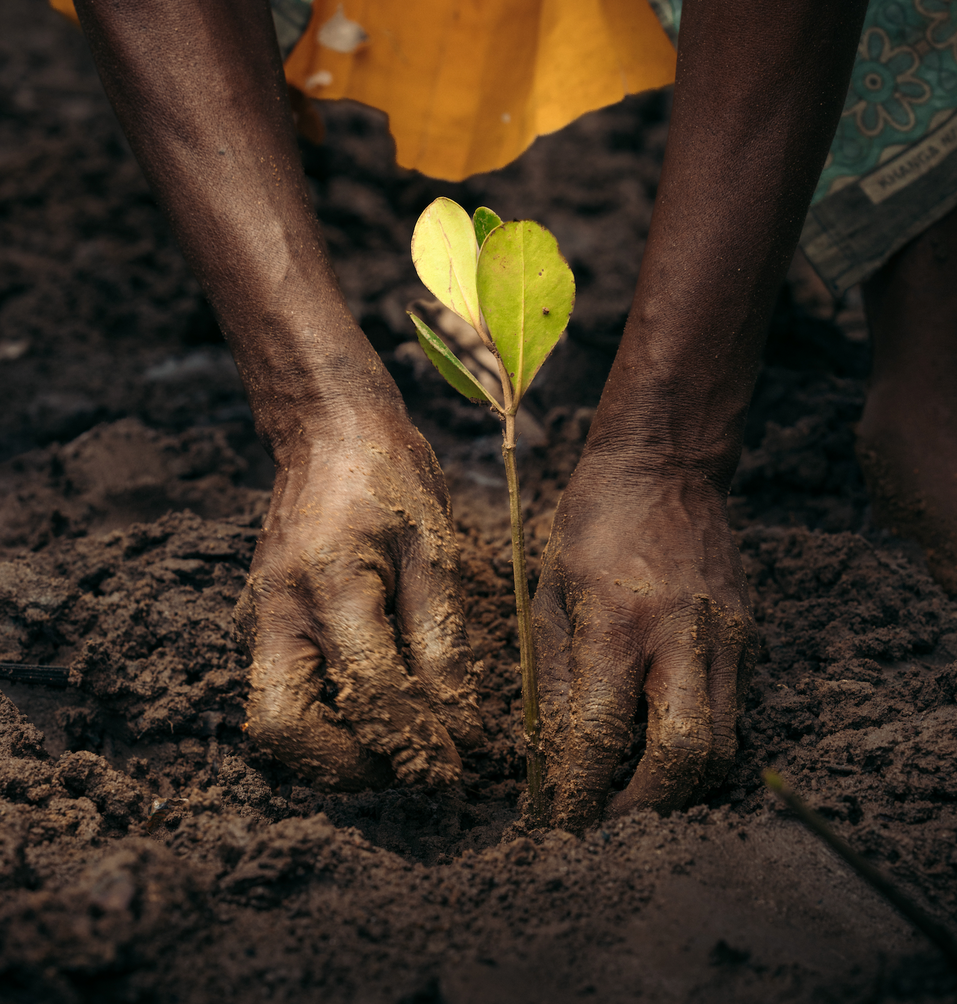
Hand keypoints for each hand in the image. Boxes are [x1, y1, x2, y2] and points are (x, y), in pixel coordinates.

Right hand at [234, 415, 483, 789]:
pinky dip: (321, 718)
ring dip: (330, 748)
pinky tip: (372, 699)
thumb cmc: (389, 479)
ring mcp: (256, 617)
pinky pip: (279, 692)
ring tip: (394, 736)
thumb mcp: (434, 550)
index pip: (370, 689)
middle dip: (345, 765)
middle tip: (404, 761)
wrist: (328, 432)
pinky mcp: (257, 621)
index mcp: (330, 582)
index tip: (454, 762)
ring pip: (273, 719)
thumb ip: (442, 641)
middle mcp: (277, 608)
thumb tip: (460, 725)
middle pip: (282, 730)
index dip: (417, 738)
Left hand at [533, 457, 756, 828]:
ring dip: (679, 786)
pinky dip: (700, 742)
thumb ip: (555, 678)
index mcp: (618, 620)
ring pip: (722, 746)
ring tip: (636, 794)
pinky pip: (732, 711)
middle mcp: (681, 634)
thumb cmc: (592, 524)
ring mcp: (725, 636)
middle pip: (686, 758)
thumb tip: (552, 756)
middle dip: (646, 808)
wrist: (666, 467)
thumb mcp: (550, 593)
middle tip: (608, 823)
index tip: (560, 823)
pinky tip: (663, 739)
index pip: (602, 734)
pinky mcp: (747, 635)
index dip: (580, 793)